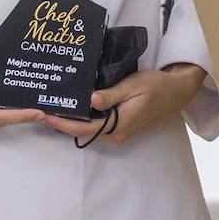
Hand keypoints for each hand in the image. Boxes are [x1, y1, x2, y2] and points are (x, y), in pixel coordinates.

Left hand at [39, 63, 205, 144]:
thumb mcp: (134, 86)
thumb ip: (111, 94)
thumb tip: (90, 100)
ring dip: (71, 117)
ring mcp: (119, 131)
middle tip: (40, 106)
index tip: (42, 115)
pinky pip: (98, 122)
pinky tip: (73, 103)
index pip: (83, 128)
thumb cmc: (157, 86)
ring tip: (52, 103)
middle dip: (61, 120)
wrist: (178, 92)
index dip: (60, 123)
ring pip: (89, 126)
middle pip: (82, 129)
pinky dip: (83, 115)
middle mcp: (116, 133)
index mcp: (118, 126)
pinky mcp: (121, 125)